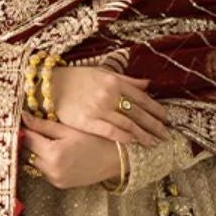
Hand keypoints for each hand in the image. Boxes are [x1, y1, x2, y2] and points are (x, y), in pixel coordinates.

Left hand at [20, 112, 123, 189]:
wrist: (115, 160)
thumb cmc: (95, 140)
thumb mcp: (69, 129)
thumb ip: (44, 125)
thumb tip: (23, 118)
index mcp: (53, 153)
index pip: (27, 139)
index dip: (24, 128)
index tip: (22, 120)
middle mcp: (51, 170)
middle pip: (28, 152)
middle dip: (30, 140)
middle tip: (35, 128)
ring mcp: (55, 180)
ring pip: (35, 162)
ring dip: (37, 152)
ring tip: (48, 139)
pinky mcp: (59, 185)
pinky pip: (45, 171)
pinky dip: (46, 162)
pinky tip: (57, 152)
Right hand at [45, 64, 170, 147]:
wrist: (49, 85)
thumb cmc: (76, 78)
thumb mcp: (103, 73)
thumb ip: (126, 80)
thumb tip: (148, 84)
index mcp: (115, 81)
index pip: (142, 98)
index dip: (156, 110)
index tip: (167, 119)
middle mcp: (110, 94)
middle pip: (139, 113)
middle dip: (155, 125)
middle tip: (166, 135)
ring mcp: (99, 108)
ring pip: (128, 124)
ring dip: (144, 135)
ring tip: (154, 143)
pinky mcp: (87, 121)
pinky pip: (110, 131)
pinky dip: (124, 137)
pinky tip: (134, 143)